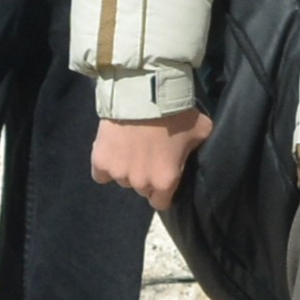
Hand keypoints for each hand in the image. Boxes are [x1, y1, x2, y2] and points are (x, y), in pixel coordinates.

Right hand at [93, 109, 207, 209]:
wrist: (144, 96)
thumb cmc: (176, 114)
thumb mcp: (200, 131)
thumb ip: (195, 150)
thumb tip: (194, 154)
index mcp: (165, 181)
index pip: (160, 203)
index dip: (162, 193)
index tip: (162, 179)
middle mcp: (140, 182)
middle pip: (141, 189)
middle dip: (145, 177)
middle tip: (149, 156)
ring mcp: (118, 173)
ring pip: (122, 179)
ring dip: (126, 169)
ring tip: (132, 148)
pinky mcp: (99, 162)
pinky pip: (101, 174)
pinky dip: (105, 166)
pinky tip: (112, 152)